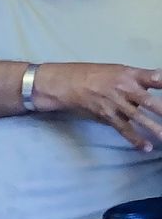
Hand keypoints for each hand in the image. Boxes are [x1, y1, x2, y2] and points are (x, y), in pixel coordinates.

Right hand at [34, 63, 161, 150]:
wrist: (66, 83)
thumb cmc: (94, 75)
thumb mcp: (117, 70)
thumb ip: (139, 80)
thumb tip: (155, 90)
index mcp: (129, 74)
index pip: (154, 77)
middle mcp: (124, 88)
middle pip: (149, 100)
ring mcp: (116, 103)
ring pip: (139, 117)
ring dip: (155, 128)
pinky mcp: (107, 115)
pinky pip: (124, 128)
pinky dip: (135, 139)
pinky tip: (146, 147)